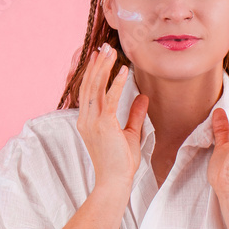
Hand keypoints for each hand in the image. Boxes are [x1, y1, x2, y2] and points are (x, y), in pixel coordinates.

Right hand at [77, 43, 148, 189]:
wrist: (115, 182)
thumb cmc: (121, 163)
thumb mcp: (130, 133)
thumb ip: (134, 114)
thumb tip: (143, 97)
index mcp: (87, 120)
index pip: (88, 90)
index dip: (92, 72)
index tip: (98, 56)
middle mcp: (85, 119)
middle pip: (89, 85)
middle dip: (97, 64)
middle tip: (105, 47)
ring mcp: (91, 122)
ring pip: (95, 88)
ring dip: (103, 68)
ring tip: (110, 52)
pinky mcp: (102, 125)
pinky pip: (108, 99)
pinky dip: (115, 83)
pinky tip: (123, 71)